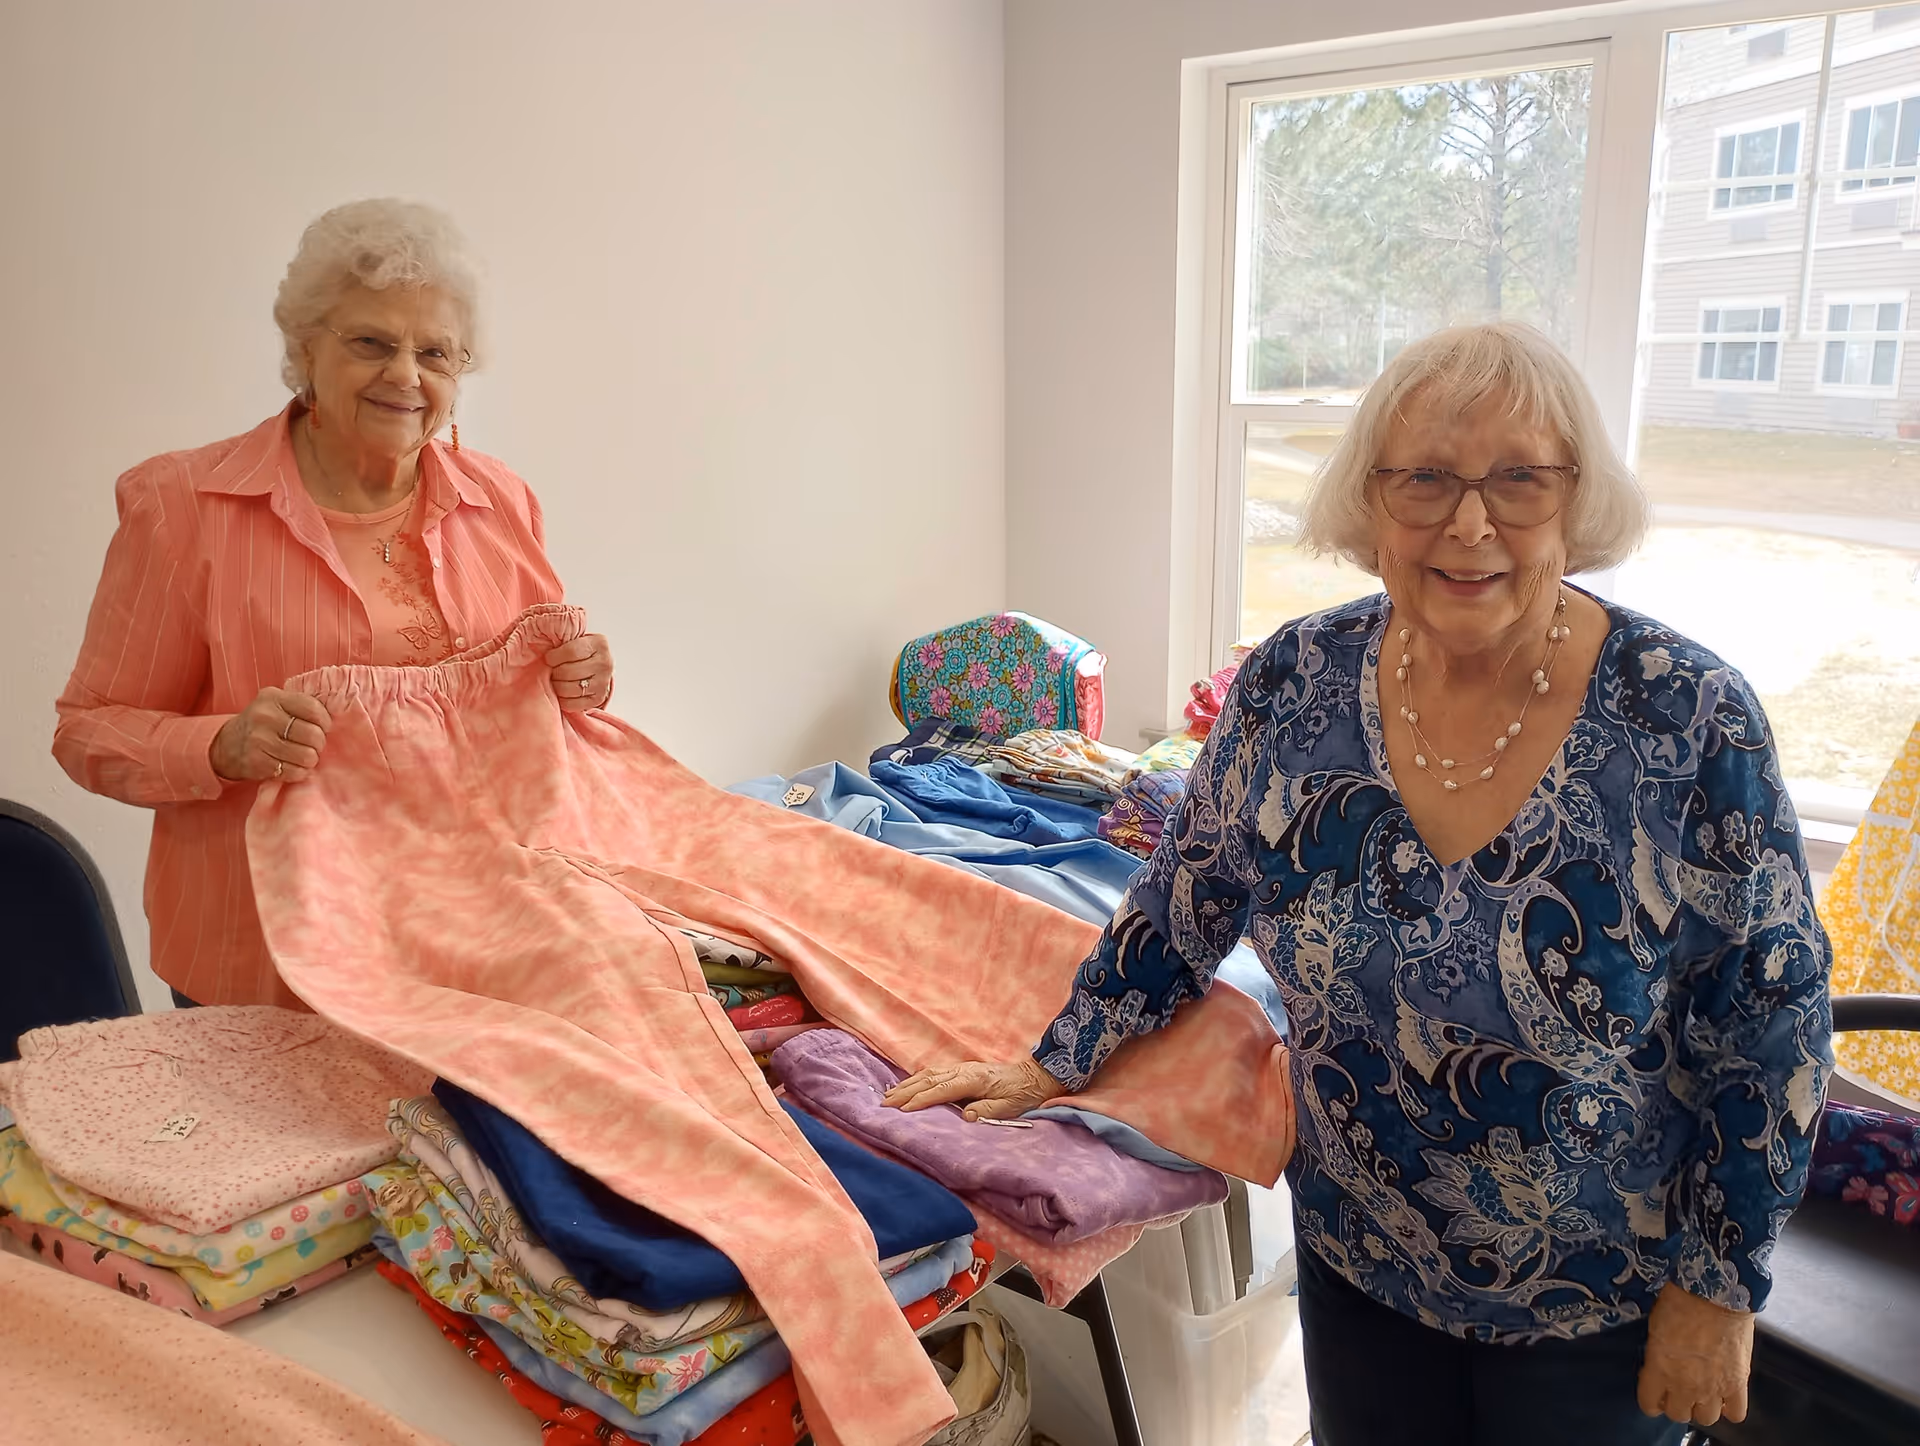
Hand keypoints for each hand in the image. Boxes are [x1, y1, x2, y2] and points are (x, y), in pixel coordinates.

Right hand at [209, 688, 331, 783]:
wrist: (226, 745)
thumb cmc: (261, 723)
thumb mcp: (276, 704)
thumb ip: (300, 705)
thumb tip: (336, 714)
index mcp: (273, 698)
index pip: (314, 708)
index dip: (325, 721)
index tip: (324, 727)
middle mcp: (265, 717)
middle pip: (313, 734)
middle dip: (319, 743)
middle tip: (314, 745)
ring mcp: (260, 741)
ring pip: (306, 756)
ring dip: (311, 759)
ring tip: (304, 756)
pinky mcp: (259, 763)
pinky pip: (294, 772)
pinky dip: (299, 772)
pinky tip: (292, 766)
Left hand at [547, 633, 613, 712]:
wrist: (599, 667)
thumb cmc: (582, 652)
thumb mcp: (577, 638)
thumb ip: (564, 638)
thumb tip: (541, 638)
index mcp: (599, 644)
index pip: (571, 652)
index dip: (554, 657)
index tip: (549, 658)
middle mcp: (604, 663)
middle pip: (568, 672)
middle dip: (554, 673)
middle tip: (552, 671)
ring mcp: (603, 683)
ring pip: (569, 689)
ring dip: (557, 687)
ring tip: (557, 681)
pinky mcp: (599, 699)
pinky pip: (574, 704)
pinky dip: (563, 700)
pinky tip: (562, 693)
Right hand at [883, 1057, 1064, 1121]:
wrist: (1033, 1076)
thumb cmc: (1021, 1094)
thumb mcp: (1008, 1108)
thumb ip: (986, 1111)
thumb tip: (966, 1117)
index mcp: (974, 1080)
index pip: (942, 1090)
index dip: (921, 1099)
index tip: (903, 1109)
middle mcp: (964, 1070)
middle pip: (928, 1079)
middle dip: (905, 1091)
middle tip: (885, 1103)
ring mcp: (961, 1067)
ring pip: (928, 1074)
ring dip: (907, 1084)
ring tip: (888, 1095)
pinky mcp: (961, 1069)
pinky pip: (933, 1072)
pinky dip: (916, 1079)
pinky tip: (906, 1085)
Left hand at [1636, 1282, 1754, 1426]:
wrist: (1717, 1295)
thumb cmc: (1680, 1302)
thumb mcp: (1655, 1328)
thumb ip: (1657, 1354)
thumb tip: (1660, 1364)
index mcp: (1659, 1370)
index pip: (1649, 1404)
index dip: (1651, 1397)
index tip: (1655, 1385)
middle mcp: (1685, 1386)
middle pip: (1678, 1415)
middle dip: (1676, 1403)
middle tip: (1678, 1387)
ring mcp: (1713, 1389)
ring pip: (1706, 1419)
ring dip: (1702, 1407)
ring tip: (1703, 1391)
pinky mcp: (1738, 1384)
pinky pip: (1736, 1414)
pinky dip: (1730, 1408)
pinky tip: (1726, 1395)